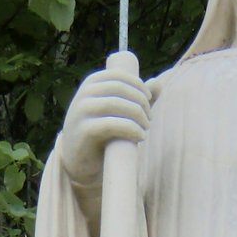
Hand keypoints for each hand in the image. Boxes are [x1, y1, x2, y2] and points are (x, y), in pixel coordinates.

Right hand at [60, 67, 150, 187]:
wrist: (79, 160)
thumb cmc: (102, 133)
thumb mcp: (117, 112)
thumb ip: (136, 98)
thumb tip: (157, 83)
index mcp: (91, 84)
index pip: (118, 75)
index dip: (138, 85)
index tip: (149, 99)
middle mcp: (84, 94)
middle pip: (119, 88)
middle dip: (140, 101)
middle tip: (149, 118)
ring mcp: (81, 112)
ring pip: (115, 103)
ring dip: (138, 114)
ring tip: (146, 127)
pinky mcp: (85, 131)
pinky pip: (111, 124)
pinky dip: (131, 129)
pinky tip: (141, 136)